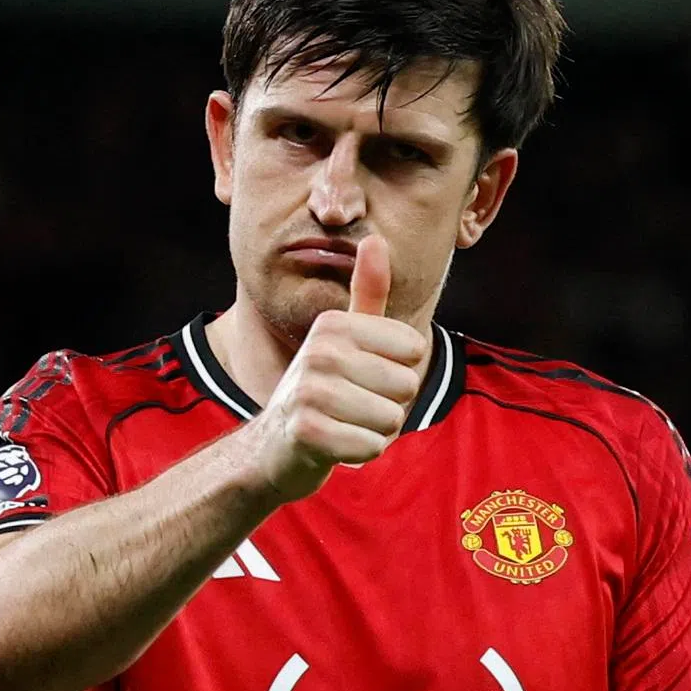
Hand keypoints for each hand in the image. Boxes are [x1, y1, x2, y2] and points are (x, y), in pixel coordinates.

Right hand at [250, 235, 428, 500]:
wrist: (276, 446)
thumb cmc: (325, 389)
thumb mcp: (346, 337)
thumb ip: (366, 292)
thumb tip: (374, 238)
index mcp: (333, 325)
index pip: (414, 349)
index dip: (398, 371)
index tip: (363, 376)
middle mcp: (319, 352)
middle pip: (407, 384)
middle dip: (389, 405)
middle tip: (353, 406)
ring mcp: (309, 392)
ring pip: (392, 418)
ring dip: (376, 430)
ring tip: (344, 424)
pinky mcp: (307, 433)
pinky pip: (373, 446)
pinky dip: (362, 452)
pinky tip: (336, 446)